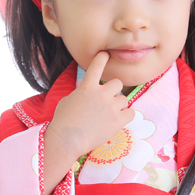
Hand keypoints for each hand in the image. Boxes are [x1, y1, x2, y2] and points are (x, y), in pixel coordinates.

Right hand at [42, 52, 134, 194]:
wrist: (67, 140)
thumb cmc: (63, 121)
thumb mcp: (69, 100)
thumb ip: (83, 93)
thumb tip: (90, 93)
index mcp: (87, 86)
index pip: (97, 66)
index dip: (102, 58)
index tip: (105, 54)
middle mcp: (101, 94)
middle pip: (118, 83)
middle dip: (114, 91)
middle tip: (108, 100)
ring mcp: (111, 107)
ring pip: (124, 99)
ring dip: (119, 105)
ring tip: (109, 114)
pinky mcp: (118, 120)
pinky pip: (131, 113)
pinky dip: (125, 116)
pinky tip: (117, 120)